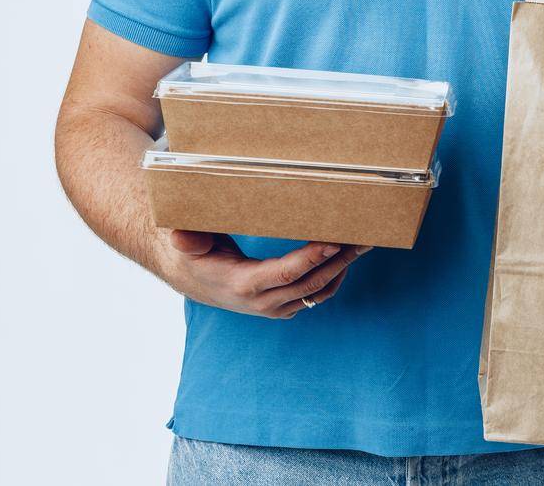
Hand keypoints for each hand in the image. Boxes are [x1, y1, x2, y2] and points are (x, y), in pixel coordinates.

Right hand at [156, 228, 370, 319]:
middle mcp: (264, 302)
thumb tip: (180, 237)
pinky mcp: (284, 306)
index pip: (286, 274)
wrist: (193, 279)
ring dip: (343, 268)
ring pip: (318, 290)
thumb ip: (188, 239)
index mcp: (243, 285)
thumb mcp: (186, 243)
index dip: (312, 258)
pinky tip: (347, 257)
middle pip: (310, 283)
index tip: (335, 240)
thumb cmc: (194, 254)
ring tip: (363, 244)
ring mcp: (276, 307)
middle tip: (363, 237)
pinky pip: (317, 294)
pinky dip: (335, 277)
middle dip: (339, 260)